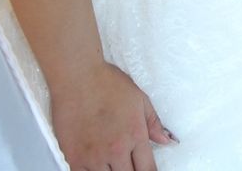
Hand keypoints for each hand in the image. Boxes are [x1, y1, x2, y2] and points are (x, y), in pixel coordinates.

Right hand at [50, 62, 176, 170]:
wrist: (78, 79)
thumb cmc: (108, 84)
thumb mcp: (139, 99)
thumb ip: (153, 123)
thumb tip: (168, 141)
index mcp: (135, 134)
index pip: (148, 169)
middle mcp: (116, 150)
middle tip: (130, 165)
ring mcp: (93, 157)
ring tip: (115, 164)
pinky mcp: (74, 158)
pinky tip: (97, 166)